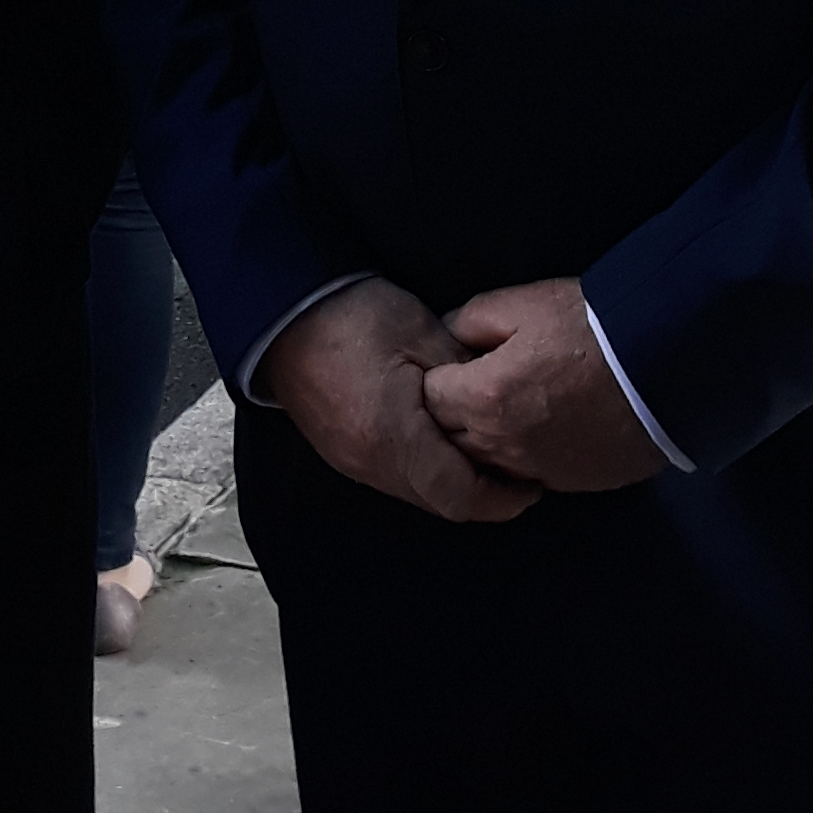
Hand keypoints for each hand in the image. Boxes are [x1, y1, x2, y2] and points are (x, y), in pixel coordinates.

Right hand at [262, 280, 538, 525]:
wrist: (280, 309)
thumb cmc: (351, 315)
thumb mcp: (421, 331)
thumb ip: (464, 375)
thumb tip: (497, 403)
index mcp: (392, 437)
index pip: (459, 496)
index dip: (503, 499)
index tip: (533, 482)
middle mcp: (370, 464)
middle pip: (440, 502)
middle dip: (484, 493)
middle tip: (518, 467)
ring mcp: (351, 462)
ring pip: (417, 492)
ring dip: (454, 481)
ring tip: (484, 451)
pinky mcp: (341, 452)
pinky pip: (395, 477)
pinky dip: (426, 469)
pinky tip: (442, 440)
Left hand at [422, 279, 665, 492]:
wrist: (663, 364)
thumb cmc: (589, 327)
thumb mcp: (520, 305)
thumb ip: (470, 322)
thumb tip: (446, 336)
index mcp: (484, 398)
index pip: (429, 399)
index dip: (436, 378)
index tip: (449, 365)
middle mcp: (504, 444)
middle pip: (452, 439)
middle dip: (451, 414)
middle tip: (469, 386)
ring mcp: (539, 469)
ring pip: (487, 465)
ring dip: (485, 440)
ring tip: (502, 408)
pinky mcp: (573, 482)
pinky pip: (529, 475)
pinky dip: (523, 456)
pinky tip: (538, 429)